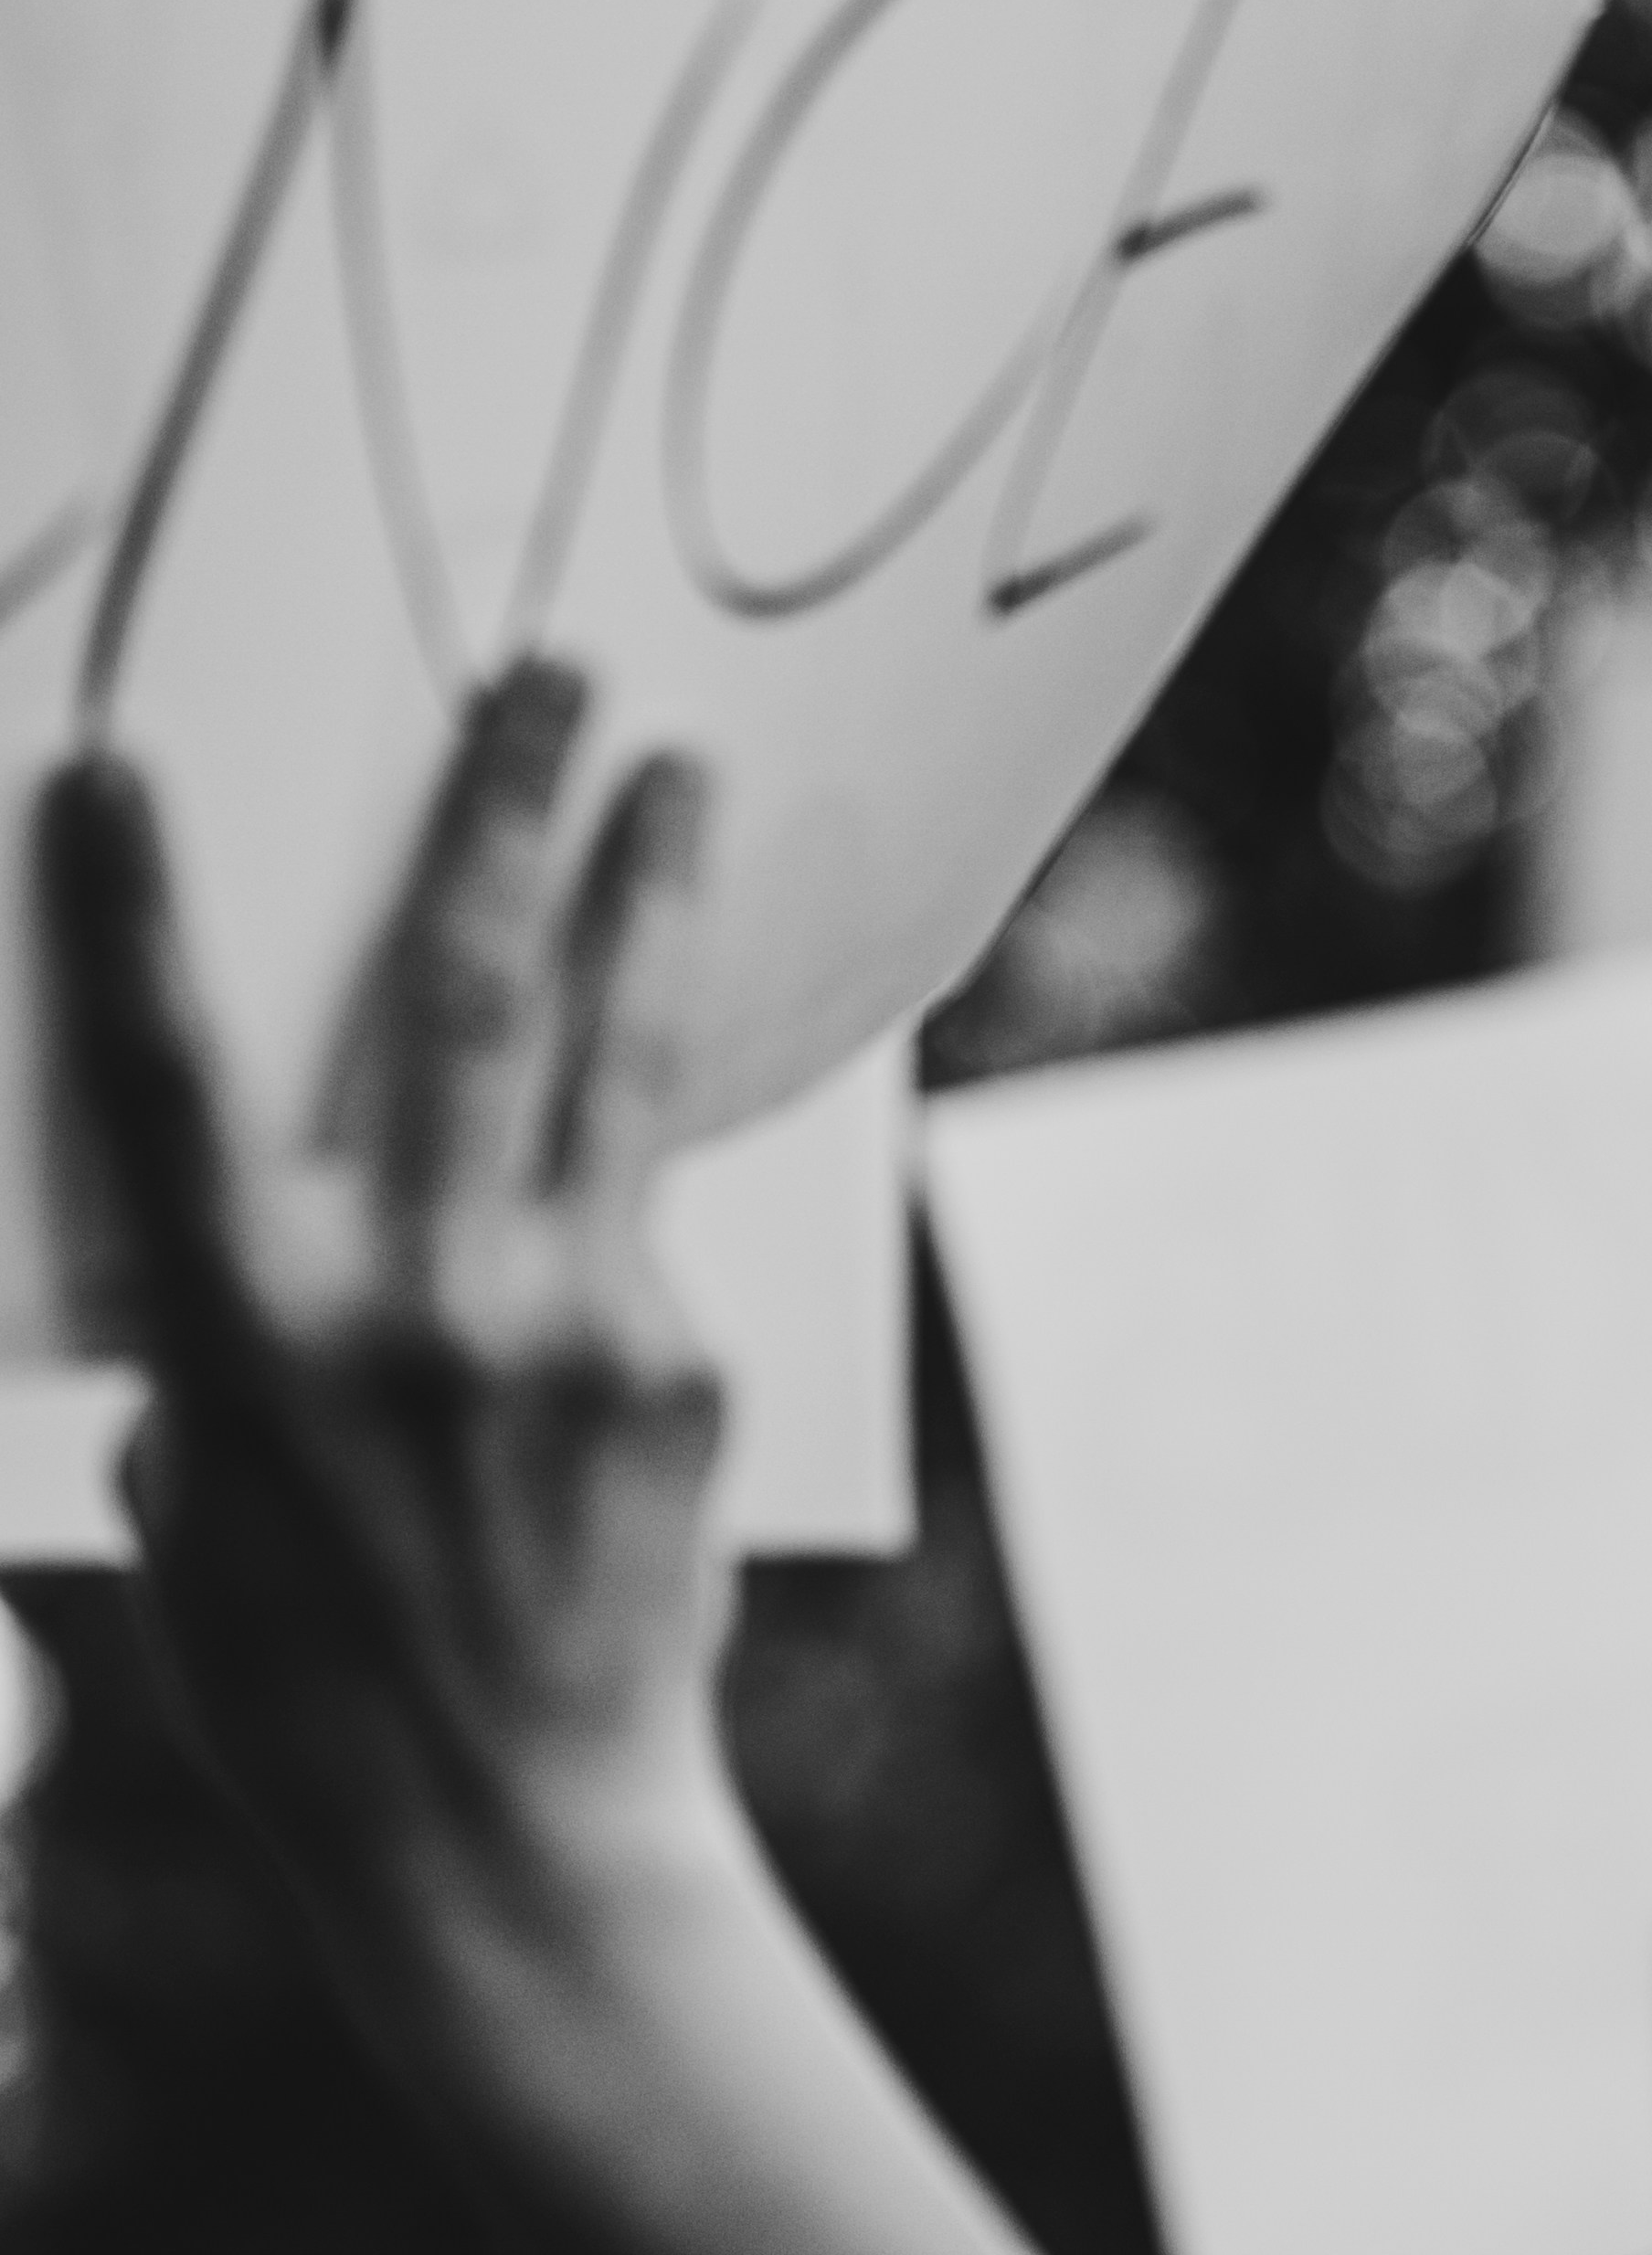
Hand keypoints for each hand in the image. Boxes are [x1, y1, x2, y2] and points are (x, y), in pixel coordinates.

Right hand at [31, 666, 1033, 2254]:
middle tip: (554, 675)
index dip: (135, 916)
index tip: (121, 766)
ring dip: (639, 895)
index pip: (168, 1080)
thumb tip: (257, 1221)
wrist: (505, 1827)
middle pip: (455, 1001)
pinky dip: (637, 1140)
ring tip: (677, 771)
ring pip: (610, 1056)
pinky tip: (658, 1069)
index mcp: (245, 1338)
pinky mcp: (680, 1357)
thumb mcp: (186, 1507)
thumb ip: (217, 1346)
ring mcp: (567, 1320)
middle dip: (498, 819)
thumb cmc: (302, 1675)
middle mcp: (411, 1303)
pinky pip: (649, 1208)